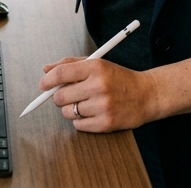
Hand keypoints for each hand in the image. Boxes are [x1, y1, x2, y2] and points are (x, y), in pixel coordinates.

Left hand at [40, 57, 158, 132]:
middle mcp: (99, 85)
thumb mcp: (98, 64)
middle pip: (60, 97)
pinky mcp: (106, 123)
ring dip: (72, 109)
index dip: (47, 81)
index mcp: (96, 67)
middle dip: (60, 97)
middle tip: (70, 95)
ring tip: (86, 103)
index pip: (61, 73)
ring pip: (68, 112)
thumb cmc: (119, 78)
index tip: (43, 85)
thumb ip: (71, 64)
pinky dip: (82, 121)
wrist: (147, 95)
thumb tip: (46, 70)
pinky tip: (94, 112)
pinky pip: (78, 125)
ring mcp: (103, 106)